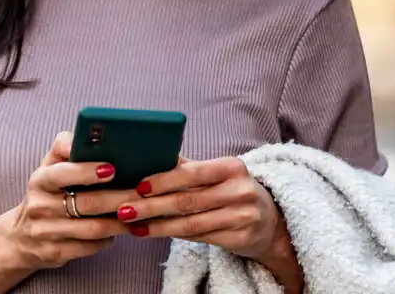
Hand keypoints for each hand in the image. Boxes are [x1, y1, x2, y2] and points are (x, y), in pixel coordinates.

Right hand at [0, 131, 134, 270]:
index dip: (87, 171)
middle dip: (120, 198)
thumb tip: (88, 133)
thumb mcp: (49, 166)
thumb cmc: (47, 192)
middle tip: (143, 192)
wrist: (20, 237)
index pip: (62, 173)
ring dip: (121, 221)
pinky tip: (122, 229)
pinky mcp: (55, 253)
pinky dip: (109, 238)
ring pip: (93, 228)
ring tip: (139, 211)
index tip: (112, 169)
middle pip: (88, 203)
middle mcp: (39, 206)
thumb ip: (65, 146)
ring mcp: (46, 232)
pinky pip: (90, 246)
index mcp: (40, 180)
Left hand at [117, 157, 296, 273]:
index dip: (164, 180)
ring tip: (134, 226)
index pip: (194, 173)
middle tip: (125, 210)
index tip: (139, 186)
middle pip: (188, 201)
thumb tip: (152, 155)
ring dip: (158, 226)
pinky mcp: (240, 239)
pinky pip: (200, 238)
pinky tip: (155, 233)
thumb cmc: (234, 192)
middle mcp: (240, 191)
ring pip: (191, 224)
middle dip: (152, 206)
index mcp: (233, 168)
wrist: (270, 221)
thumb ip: (188, 167)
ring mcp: (242, 217)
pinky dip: (174, 236)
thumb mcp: (218, 174)